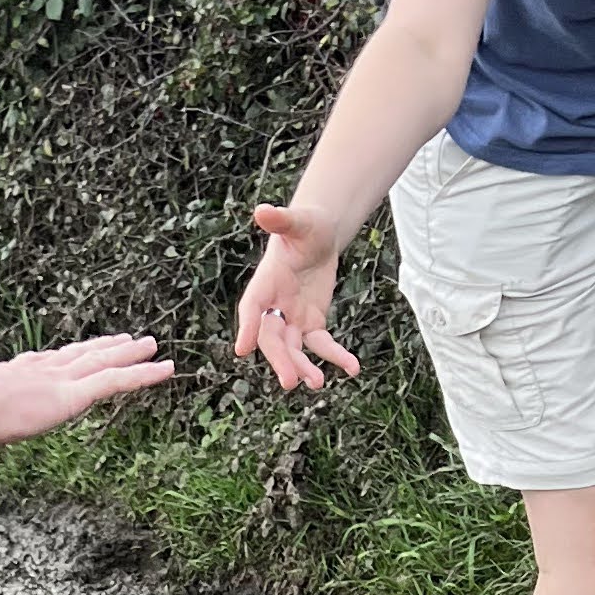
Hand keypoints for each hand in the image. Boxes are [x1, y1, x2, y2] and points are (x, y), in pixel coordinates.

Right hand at [0, 332, 177, 448]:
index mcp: (13, 378)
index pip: (45, 364)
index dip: (63, 358)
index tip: (72, 352)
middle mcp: (41, 371)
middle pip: (80, 355)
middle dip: (102, 347)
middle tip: (121, 338)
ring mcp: (60, 380)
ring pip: (104, 362)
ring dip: (129, 353)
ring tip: (150, 344)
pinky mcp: (75, 393)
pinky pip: (117, 381)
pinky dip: (143, 374)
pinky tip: (165, 369)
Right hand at [236, 204, 364, 393]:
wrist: (320, 234)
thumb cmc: (305, 224)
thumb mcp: (298, 221)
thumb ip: (281, 220)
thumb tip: (262, 210)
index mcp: (265, 282)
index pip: (252, 308)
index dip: (247, 327)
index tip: (241, 350)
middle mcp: (274, 305)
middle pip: (272, 338)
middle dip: (281, 360)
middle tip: (289, 382)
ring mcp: (292, 318)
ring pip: (294, 348)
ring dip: (303, 367)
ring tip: (318, 383)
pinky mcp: (312, 323)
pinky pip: (322, 344)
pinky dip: (335, 357)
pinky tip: (352, 369)